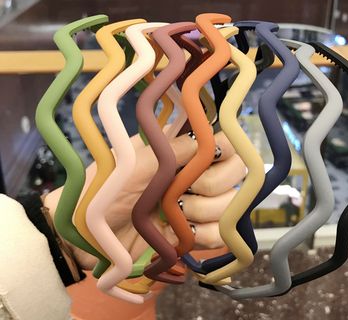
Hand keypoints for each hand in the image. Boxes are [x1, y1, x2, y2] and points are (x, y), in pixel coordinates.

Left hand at [44, 130, 245, 269]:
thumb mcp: (136, 162)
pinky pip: (219, 235)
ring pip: (229, 205)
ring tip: (175, 214)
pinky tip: (183, 233)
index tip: (209, 158)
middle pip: (234, 174)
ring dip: (205, 211)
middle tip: (185, 190)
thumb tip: (205, 139)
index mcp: (181, 153)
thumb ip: (174, 149)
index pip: (223, 145)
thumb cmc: (106, 189)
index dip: (224, 150)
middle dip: (213, 184)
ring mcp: (195, 205)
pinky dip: (205, 235)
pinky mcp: (191, 234)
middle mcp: (193, 176)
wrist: (87, 233)